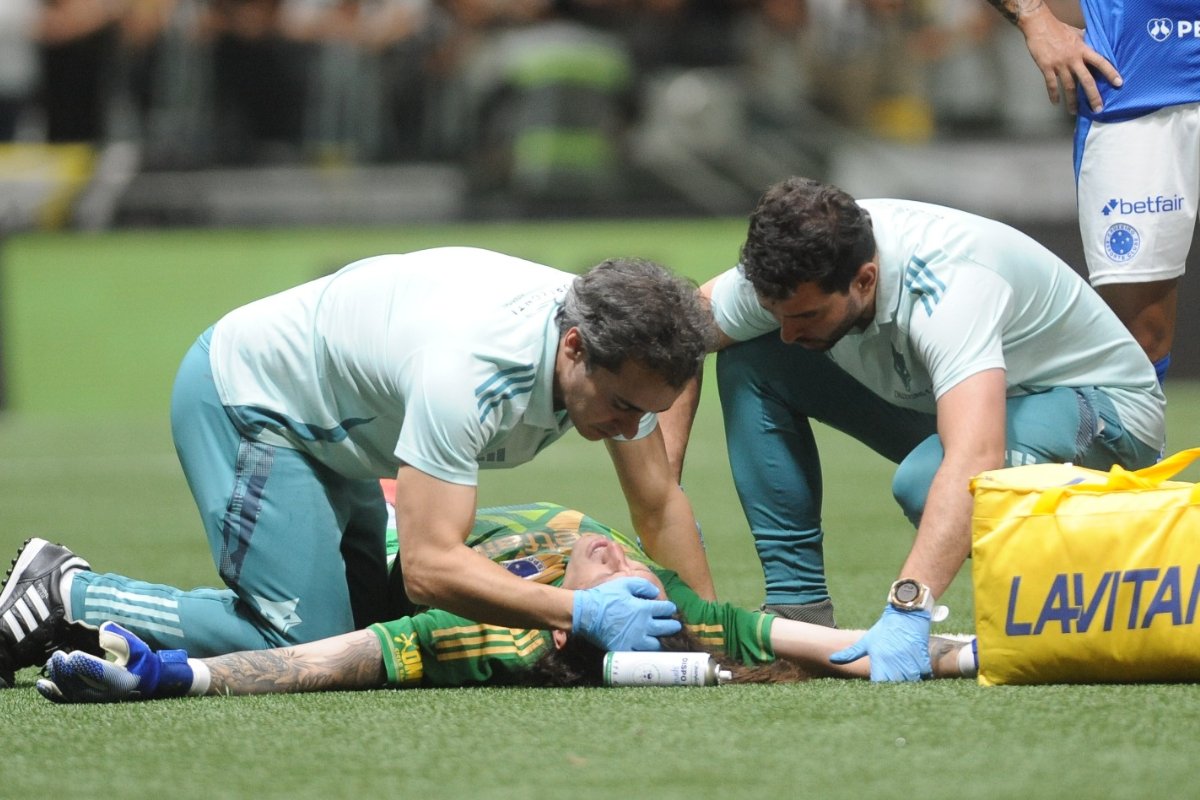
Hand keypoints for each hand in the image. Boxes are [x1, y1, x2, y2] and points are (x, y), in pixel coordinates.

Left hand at [36, 621, 194, 702]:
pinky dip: (52, 693)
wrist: (144, 680)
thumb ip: (121, 638)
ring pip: (70, 691)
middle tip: (59, 655)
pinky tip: (41, 684)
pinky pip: (65, 699)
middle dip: (66, 670)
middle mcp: (106, 694)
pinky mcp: (84, 700)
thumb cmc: (140, 661)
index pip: (98, 675)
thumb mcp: (137, 648)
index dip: (83, 666)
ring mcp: (93, 699)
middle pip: (80, 683)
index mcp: (121, 681)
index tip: (74, 655)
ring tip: (54, 661)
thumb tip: (103, 630)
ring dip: (58, 677)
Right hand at [572, 577, 680, 650]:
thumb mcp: (624, 583)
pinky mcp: (625, 650)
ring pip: (656, 644)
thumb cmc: (605, 597)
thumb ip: (643, 586)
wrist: (586, 614)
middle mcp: (643, 626)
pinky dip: (647, 652)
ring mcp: (634, 640)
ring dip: (661, 640)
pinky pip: (641, 655)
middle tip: (674, 626)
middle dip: (673, 626)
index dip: (670, 609)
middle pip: (666, 628)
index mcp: (644, 608)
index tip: (670, 609)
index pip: (665, 609)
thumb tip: (656, 593)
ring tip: (661, 638)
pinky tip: (647, 648)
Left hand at [829, 606, 932, 681]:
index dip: (877, 687)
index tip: (876, 691)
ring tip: (902, 681)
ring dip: (906, 682)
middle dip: (892, 688)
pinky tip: (915, 673)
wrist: (906, 613)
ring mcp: (910, 660)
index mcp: (880, 658)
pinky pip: (923, 675)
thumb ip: (851, 653)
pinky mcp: (923, 658)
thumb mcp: (866, 641)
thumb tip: (832, 660)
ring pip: (910, 681)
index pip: (879, 682)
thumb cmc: (884, 629)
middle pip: (895, 684)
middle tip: (890, 689)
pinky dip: (920, 676)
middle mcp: (895, 661)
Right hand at [1017, 5, 1120, 113]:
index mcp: (1083, 50)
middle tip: (1098, 108)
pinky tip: (1055, 102)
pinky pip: (1051, 84)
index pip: (1101, 62)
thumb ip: (1085, 41)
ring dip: (1072, 101)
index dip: (1110, 73)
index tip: (1119, 83)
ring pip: (1069, 86)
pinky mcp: (1047, 68)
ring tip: (1074, 111)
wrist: (1040, 26)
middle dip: (1093, 96)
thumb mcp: (1076, 33)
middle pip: (1086, 80)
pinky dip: (1053, 94)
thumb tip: (1092, 43)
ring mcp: (1060, 64)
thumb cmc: (1058, 29)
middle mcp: (1073, 59)